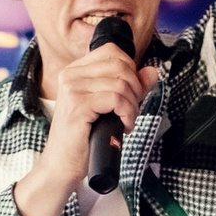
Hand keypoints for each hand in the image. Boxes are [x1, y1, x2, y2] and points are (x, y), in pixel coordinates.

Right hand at [32, 38, 155, 196]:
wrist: (63, 164)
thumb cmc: (85, 137)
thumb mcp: (111, 107)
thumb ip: (131, 87)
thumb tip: (151, 71)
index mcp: (76, 71)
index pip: (112, 52)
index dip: (130, 71)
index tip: (131, 93)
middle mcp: (71, 75)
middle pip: (120, 65)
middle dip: (135, 89)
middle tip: (131, 110)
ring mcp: (72, 89)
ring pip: (121, 84)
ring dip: (132, 106)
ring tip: (126, 121)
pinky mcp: (78, 105)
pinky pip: (116, 99)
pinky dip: (127, 114)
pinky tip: (123, 126)